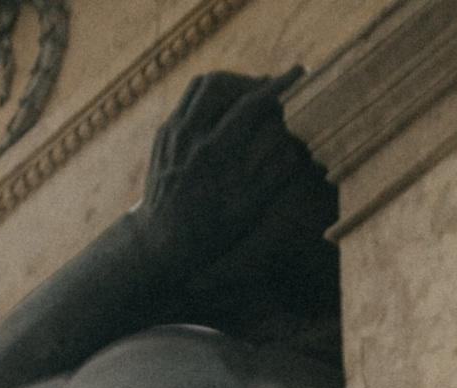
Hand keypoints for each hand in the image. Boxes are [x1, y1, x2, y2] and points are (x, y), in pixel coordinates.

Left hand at [137, 71, 312, 287]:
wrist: (158, 244)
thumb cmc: (207, 235)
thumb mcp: (245, 213)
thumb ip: (272, 178)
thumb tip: (296, 149)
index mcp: (214, 154)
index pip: (249, 104)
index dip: (277, 86)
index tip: (297, 73)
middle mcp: (190, 137)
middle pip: (221, 83)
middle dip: (248, 80)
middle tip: (266, 89)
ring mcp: (172, 133)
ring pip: (200, 85)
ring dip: (227, 82)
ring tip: (245, 94)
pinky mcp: (163, 135)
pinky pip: (186, 101)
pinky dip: (208, 96)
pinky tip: (221, 110)